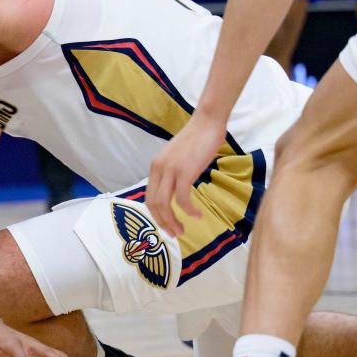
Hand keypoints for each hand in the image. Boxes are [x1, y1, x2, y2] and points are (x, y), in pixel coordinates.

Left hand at [147, 112, 225, 236]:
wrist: (207, 122)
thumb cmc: (197, 140)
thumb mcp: (178, 158)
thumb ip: (173, 173)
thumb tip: (176, 191)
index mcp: (155, 167)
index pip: (149, 197)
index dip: (156, 215)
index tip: (167, 226)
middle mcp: (158, 169)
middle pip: (153, 204)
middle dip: (163, 223)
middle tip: (175, 233)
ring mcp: (170, 170)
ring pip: (164, 204)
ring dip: (172, 221)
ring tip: (182, 230)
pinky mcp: (185, 171)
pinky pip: (183, 198)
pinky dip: (188, 210)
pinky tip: (197, 215)